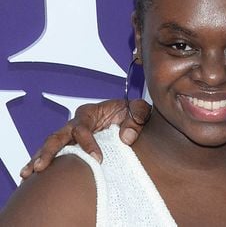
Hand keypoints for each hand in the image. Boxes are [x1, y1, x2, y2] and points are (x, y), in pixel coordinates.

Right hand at [19, 98, 150, 178]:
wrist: (128, 117)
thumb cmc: (130, 113)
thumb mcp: (139, 109)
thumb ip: (137, 115)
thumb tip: (127, 137)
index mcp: (91, 112)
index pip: (83, 127)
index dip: (88, 143)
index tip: (98, 159)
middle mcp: (76, 123)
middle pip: (58, 135)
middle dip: (49, 150)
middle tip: (41, 166)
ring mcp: (71, 135)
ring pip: (51, 144)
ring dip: (39, 157)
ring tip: (28, 173)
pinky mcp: (70, 146)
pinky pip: (54, 154)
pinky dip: (42, 161)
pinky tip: (30, 175)